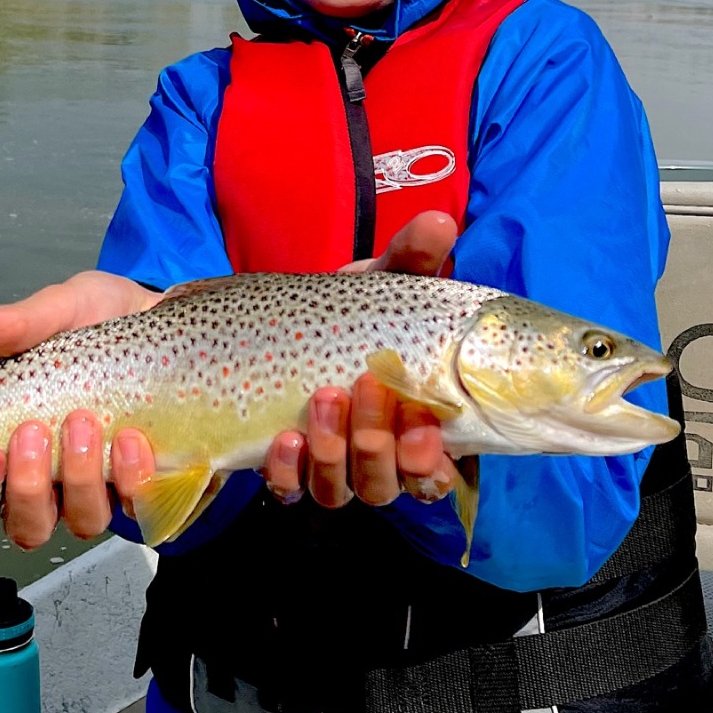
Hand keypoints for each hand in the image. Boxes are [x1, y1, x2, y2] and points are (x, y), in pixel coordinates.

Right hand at [0, 270, 159, 550]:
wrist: (164, 313)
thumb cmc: (99, 320)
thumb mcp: (58, 310)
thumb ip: (13, 325)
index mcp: (13, 448)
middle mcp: (53, 480)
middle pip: (26, 526)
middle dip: (27, 489)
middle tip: (33, 432)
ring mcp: (101, 485)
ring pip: (82, 521)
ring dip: (80, 480)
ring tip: (84, 422)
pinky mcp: (147, 481)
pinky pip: (138, 505)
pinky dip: (132, 478)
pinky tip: (132, 440)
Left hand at [261, 210, 458, 507]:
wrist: (272, 321)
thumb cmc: (345, 311)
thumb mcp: (379, 283)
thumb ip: (411, 259)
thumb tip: (441, 224)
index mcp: (410, 427)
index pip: (433, 473)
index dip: (430, 463)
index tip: (423, 423)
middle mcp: (372, 458)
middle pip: (385, 484)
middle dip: (378, 445)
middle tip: (366, 389)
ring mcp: (325, 465)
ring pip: (338, 489)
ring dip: (333, 453)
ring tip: (321, 399)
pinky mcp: (280, 465)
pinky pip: (288, 488)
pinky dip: (287, 471)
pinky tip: (281, 439)